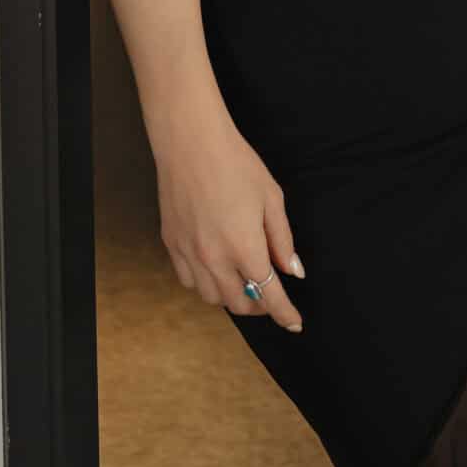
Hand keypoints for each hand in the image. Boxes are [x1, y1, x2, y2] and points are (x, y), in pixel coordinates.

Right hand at [152, 110, 305, 328]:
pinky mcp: (171, 244)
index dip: (284, 313)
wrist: (191, 142)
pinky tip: (215, 268)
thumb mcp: (271, 198)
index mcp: (244, 247)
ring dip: (231, 297)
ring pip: (211, 297)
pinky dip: (205, 283)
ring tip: (243, 281)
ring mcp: (189, 253)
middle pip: (239, 303)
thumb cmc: (236, 163)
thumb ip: (282, 239)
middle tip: (271, 295)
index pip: (268, 294)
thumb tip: (293, 271)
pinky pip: (189, 280)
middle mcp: (214, 258)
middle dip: (259, 306)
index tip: (295, 323)